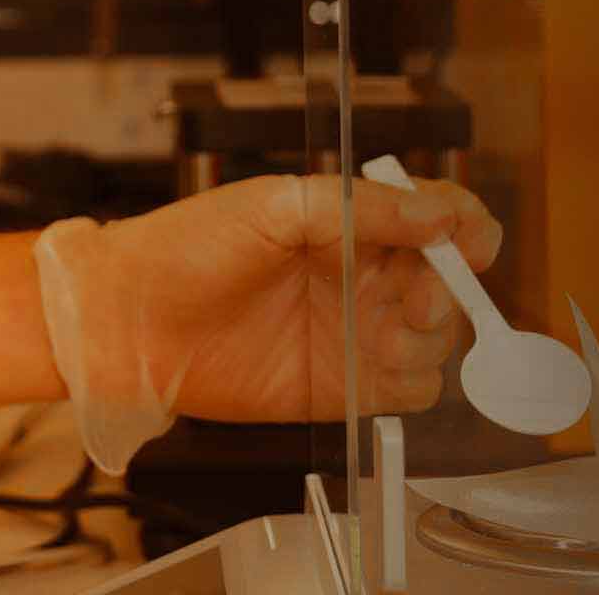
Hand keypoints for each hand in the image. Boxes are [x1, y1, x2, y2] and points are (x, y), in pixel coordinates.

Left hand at [34, 171, 502, 471]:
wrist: (129, 320)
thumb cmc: (187, 249)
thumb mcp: (276, 207)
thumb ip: (361, 207)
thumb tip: (437, 212)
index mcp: (351, 222)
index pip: (439, 216)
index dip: (467, 226)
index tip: (468, 242)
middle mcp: (363, 277)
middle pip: (449, 282)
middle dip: (448, 287)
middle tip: (415, 295)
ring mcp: (357, 334)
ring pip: (438, 340)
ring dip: (431, 336)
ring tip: (386, 332)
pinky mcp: (344, 388)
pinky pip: (412, 391)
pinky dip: (414, 381)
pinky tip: (380, 366)